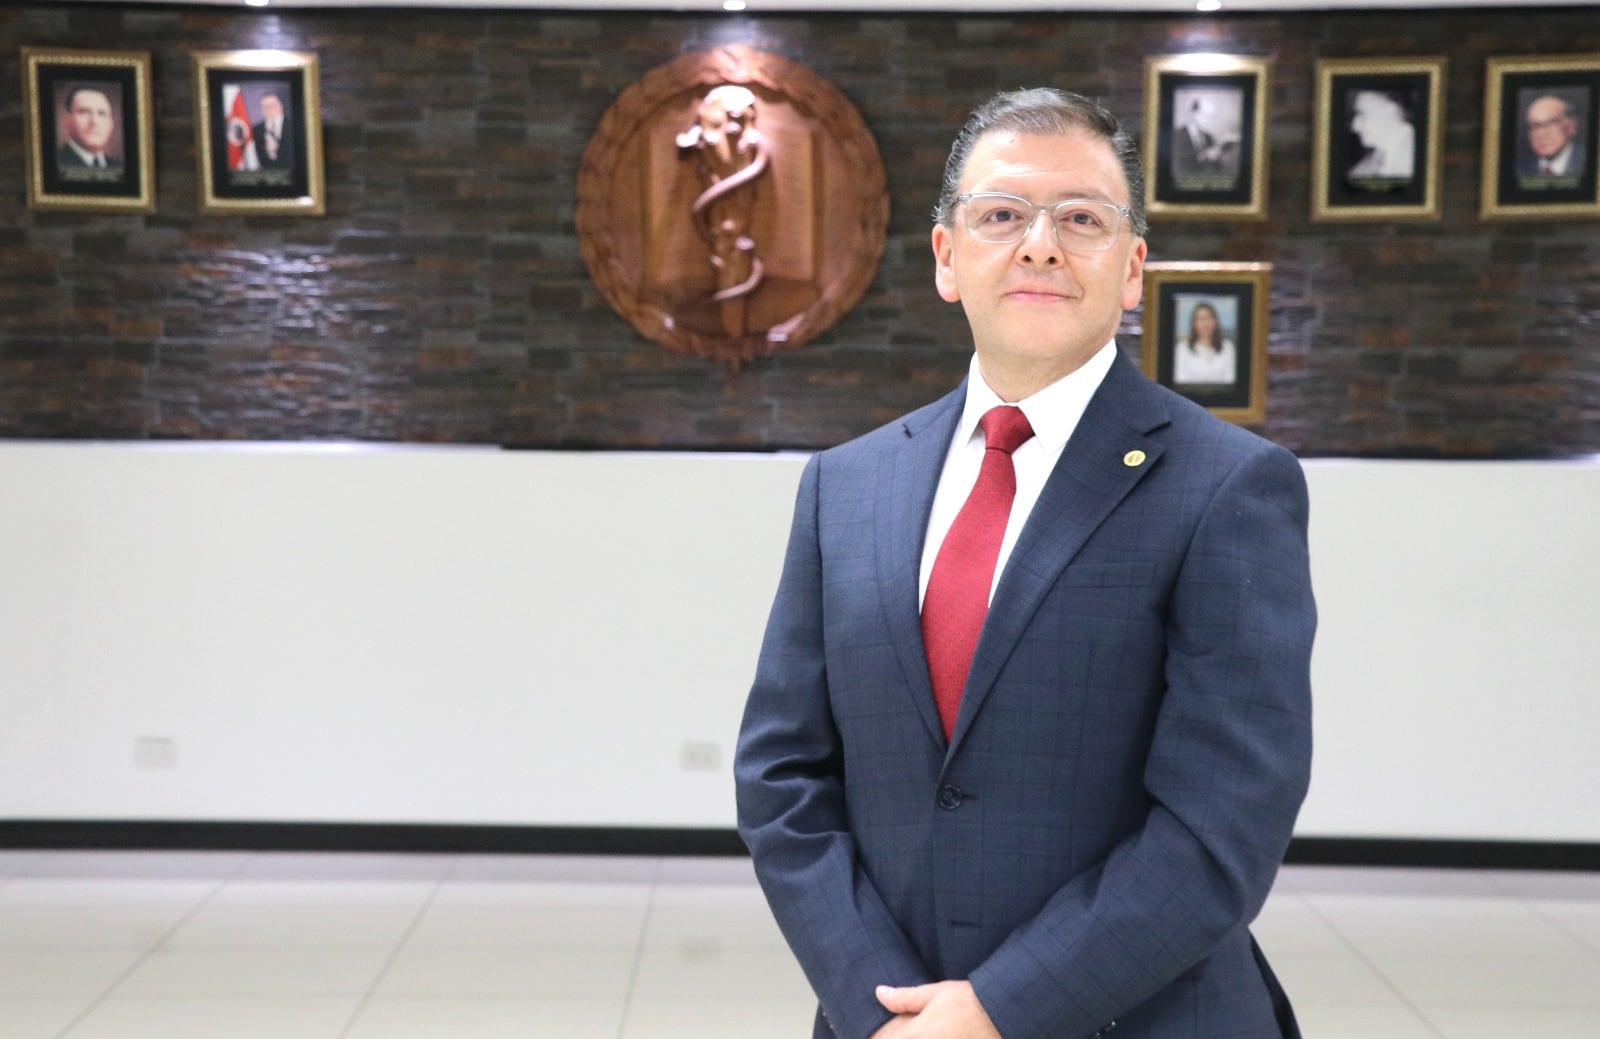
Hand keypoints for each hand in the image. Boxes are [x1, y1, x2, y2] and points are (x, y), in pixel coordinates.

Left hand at [869, 980, 1001, 1037]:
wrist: (1004, 1016)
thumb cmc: (970, 1002)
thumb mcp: (936, 993)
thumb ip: (905, 997)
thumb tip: (879, 992)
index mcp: (915, 1035)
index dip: (878, 1038)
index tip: (876, 1034)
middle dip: (897, 1037)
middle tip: (907, 1030)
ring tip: (928, 1031)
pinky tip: (942, 1036)